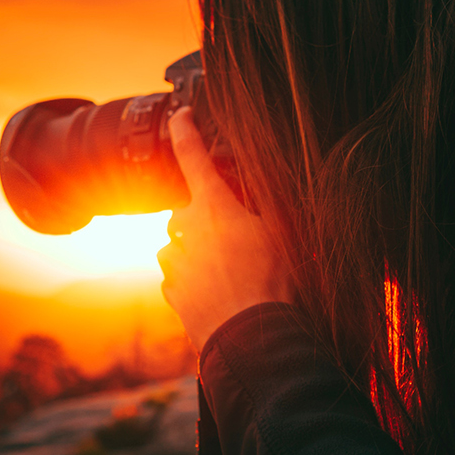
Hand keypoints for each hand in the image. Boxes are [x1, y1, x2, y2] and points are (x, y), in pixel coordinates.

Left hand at [158, 108, 294, 353]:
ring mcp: (174, 264)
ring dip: (198, 253)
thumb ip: (264, 201)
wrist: (253, 339)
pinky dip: (195, 280)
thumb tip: (256, 180)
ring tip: (233, 274)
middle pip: (188, 213)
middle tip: (240, 240)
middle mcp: (185, 231)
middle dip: (206, 220)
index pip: (193, 157)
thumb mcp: (282, 232)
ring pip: (180, 247)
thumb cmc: (274, 282)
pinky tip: (221, 294)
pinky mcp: (172, 293)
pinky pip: (179, 277)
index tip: (180, 115)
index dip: (186, 131)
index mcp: (213, 207)